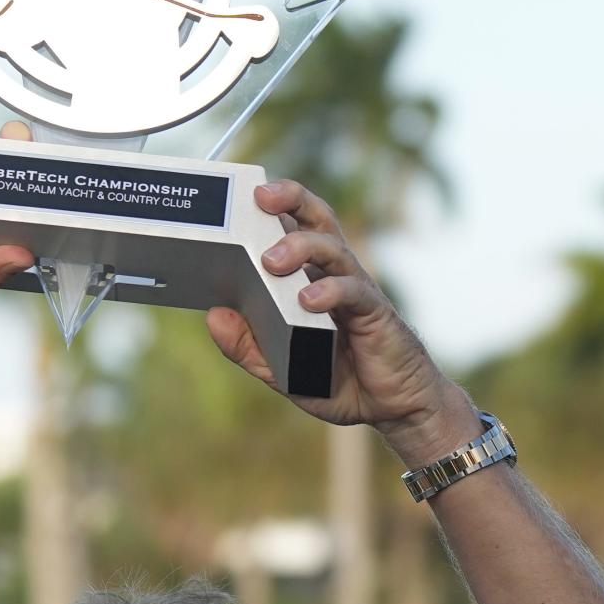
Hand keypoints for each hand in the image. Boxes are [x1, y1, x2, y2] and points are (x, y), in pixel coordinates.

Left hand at [206, 178, 477, 456]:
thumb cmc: (337, 381)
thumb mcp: (279, 370)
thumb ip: (247, 347)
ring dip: (300, 247)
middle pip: (315, 220)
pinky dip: (329, 292)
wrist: (390, 409)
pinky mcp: (374, 312)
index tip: (239, 194)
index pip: (289, 230)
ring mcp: (354, 290)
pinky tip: (308, 301)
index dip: (268, 208)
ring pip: (331, 249)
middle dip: (290, 199)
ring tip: (271, 260)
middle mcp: (331, 275)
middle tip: (260, 197)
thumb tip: (213, 316)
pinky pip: (353, 292)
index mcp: (308, 279)